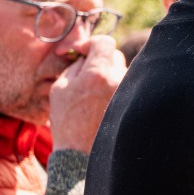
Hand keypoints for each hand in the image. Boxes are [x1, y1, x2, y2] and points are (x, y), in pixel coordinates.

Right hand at [50, 36, 126, 152]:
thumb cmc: (66, 120)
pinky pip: (125, 86)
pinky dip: (115, 87)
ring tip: (93, 91)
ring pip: (121, 71)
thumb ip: (76, 65)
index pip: (106, 42)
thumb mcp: (60, 88)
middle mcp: (118, 80)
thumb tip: (86, 55)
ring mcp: (127, 93)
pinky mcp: (131, 103)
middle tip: (85, 72)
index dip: (92, 43)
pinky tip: (102, 101)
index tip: (81, 51)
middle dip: (99, 59)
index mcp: (98, 73)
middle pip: (115, 55)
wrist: (80, 152)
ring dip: (108, 74)